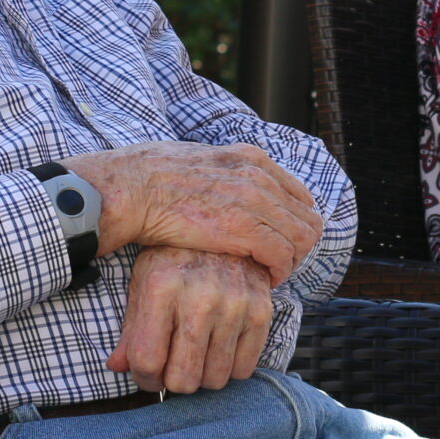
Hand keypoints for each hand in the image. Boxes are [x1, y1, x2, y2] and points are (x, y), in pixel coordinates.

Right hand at [65, 142, 322, 284]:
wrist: (131, 189)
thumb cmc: (152, 181)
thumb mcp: (202, 161)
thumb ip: (226, 174)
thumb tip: (233, 193)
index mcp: (251, 158)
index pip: (299, 197)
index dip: (293, 225)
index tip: (277, 243)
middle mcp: (259, 175)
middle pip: (308, 219)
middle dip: (297, 247)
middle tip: (275, 265)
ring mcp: (254, 200)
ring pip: (301, 239)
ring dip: (289, 262)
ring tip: (268, 275)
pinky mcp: (243, 228)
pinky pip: (281, 255)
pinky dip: (277, 272)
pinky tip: (260, 279)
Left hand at [105, 246, 274, 393]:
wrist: (226, 226)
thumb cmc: (176, 259)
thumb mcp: (144, 282)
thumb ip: (131, 328)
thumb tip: (116, 366)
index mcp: (162, 287)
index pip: (148, 361)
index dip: (144, 378)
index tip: (149, 373)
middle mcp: (200, 297)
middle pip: (183, 378)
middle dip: (174, 381)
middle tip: (174, 366)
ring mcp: (234, 305)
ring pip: (214, 380)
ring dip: (203, 376)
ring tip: (197, 355)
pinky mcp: (261, 311)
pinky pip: (243, 370)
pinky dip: (230, 368)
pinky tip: (220, 348)